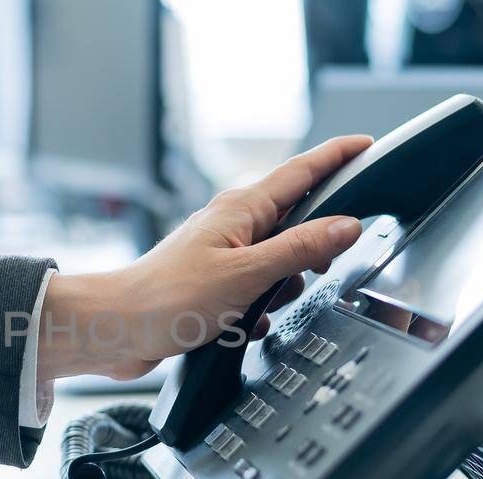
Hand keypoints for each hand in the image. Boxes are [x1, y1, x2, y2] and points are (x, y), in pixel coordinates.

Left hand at [38, 136, 371, 380]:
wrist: (115, 329)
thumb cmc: (165, 298)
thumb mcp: (245, 274)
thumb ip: (299, 250)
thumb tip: (345, 227)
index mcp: (241, 209)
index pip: (302, 171)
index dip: (337, 156)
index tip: (367, 145)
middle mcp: (232, 225)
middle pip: (295, 220)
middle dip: (312, 249)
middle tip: (317, 269)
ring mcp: (222, 255)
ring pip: (277, 264)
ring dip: (279, 289)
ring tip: (259, 306)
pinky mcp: (213, 285)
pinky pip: (255, 294)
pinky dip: (256, 312)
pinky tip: (241, 326)